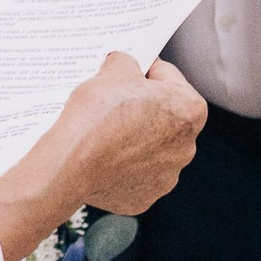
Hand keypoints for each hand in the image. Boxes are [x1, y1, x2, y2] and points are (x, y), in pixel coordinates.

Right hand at [0, 55, 206, 260]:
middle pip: (163, 115)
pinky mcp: (145, 198)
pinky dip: (122, 166)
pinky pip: (135, 174)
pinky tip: (104, 157)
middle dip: (142, 107)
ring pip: (151, 147)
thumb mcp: (114, 69)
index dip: (144, 71)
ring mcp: (167, 176)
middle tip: (113, 102)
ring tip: (106, 131)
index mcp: (190, 110)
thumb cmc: (97, 116)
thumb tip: (125, 65)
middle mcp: (186, 146)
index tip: (127, 74)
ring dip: (134, 138)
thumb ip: (128, 61)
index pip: (168, 77)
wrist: (70, 165)